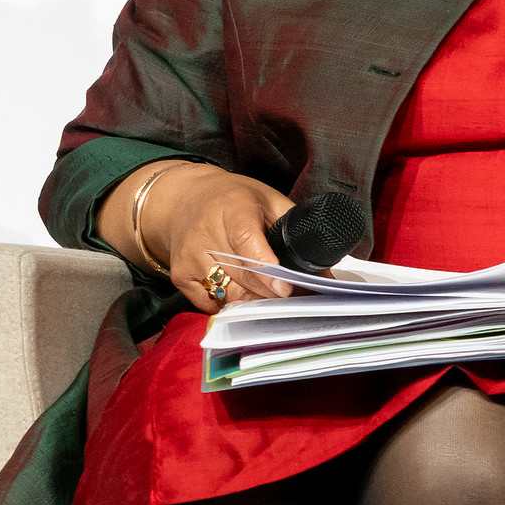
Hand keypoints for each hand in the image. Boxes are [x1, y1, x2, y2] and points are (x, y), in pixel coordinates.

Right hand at [112, 162, 294, 316]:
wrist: (183, 200)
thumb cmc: (233, 200)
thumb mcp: (268, 200)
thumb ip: (296, 231)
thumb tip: (324, 272)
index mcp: (232, 207)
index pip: (246, 239)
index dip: (265, 266)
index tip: (285, 287)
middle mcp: (205, 234)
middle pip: (243, 275)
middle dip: (274, 292)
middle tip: (300, 299)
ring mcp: (189, 258)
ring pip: (230, 295)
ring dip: (256, 302)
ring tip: (275, 298)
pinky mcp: (180, 277)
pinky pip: (212, 304)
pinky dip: (232, 304)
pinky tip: (244, 295)